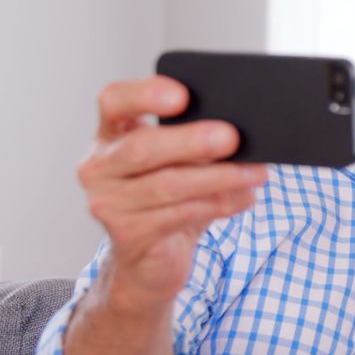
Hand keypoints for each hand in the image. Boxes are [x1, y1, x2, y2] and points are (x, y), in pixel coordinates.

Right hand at [78, 76, 267, 310]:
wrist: (152, 259)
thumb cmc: (170, 198)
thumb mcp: (180, 163)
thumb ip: (198, 145)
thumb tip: (242, 135)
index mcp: (111, 134)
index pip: (114, 101)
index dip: (144, 95)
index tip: (182, 95)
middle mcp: (99, 166)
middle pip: (142, 147)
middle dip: (191, 142)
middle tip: (232, 137)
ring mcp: (107, 203)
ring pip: (167, 185)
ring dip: (218, 178)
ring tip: (255, 173)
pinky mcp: (127, 236)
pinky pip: (178, 215)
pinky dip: (217, 204)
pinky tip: (244, 197)